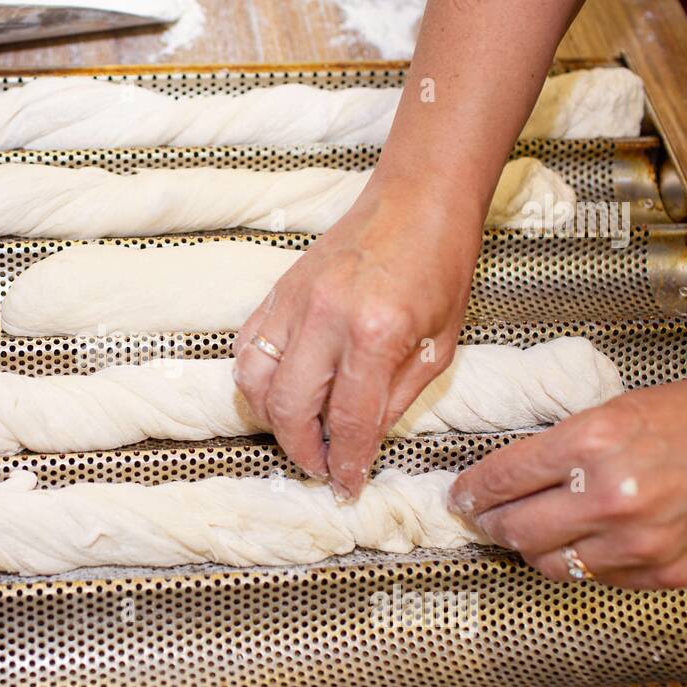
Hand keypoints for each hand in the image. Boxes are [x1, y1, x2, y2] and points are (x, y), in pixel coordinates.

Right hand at [232, 173, 485, 498]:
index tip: (345, 485)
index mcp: (376, 333)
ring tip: (297, 432)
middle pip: (290, 409)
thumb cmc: (439, 268)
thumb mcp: (439, 346)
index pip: (349, 420)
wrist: (417, 201)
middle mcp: (325, 318)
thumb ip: (395, 399)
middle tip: (319, 467)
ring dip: (270, 419)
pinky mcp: (277, 291)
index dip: (346, 462)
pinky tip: (280, 392)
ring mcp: (294, 302)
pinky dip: (254, 379)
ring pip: (253, 381)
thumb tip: (360, 442)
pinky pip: (246, 348)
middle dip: (301, 451)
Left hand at [450, 373, 686, 588]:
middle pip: (516, 529)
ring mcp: (639, 542)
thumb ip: (562, 446)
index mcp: (593, 442)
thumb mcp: (618, 409)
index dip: (471, 491)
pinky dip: (583, 560)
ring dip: (534, 548)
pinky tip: (588, 539)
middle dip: (493, 523)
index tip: (460, 497)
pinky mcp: (663, 571)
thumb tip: (509, 477)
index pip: (502, 478)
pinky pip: (597, 577)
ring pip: (550, 563)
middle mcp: (612, 496)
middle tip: (487, 516)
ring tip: (535, 529)